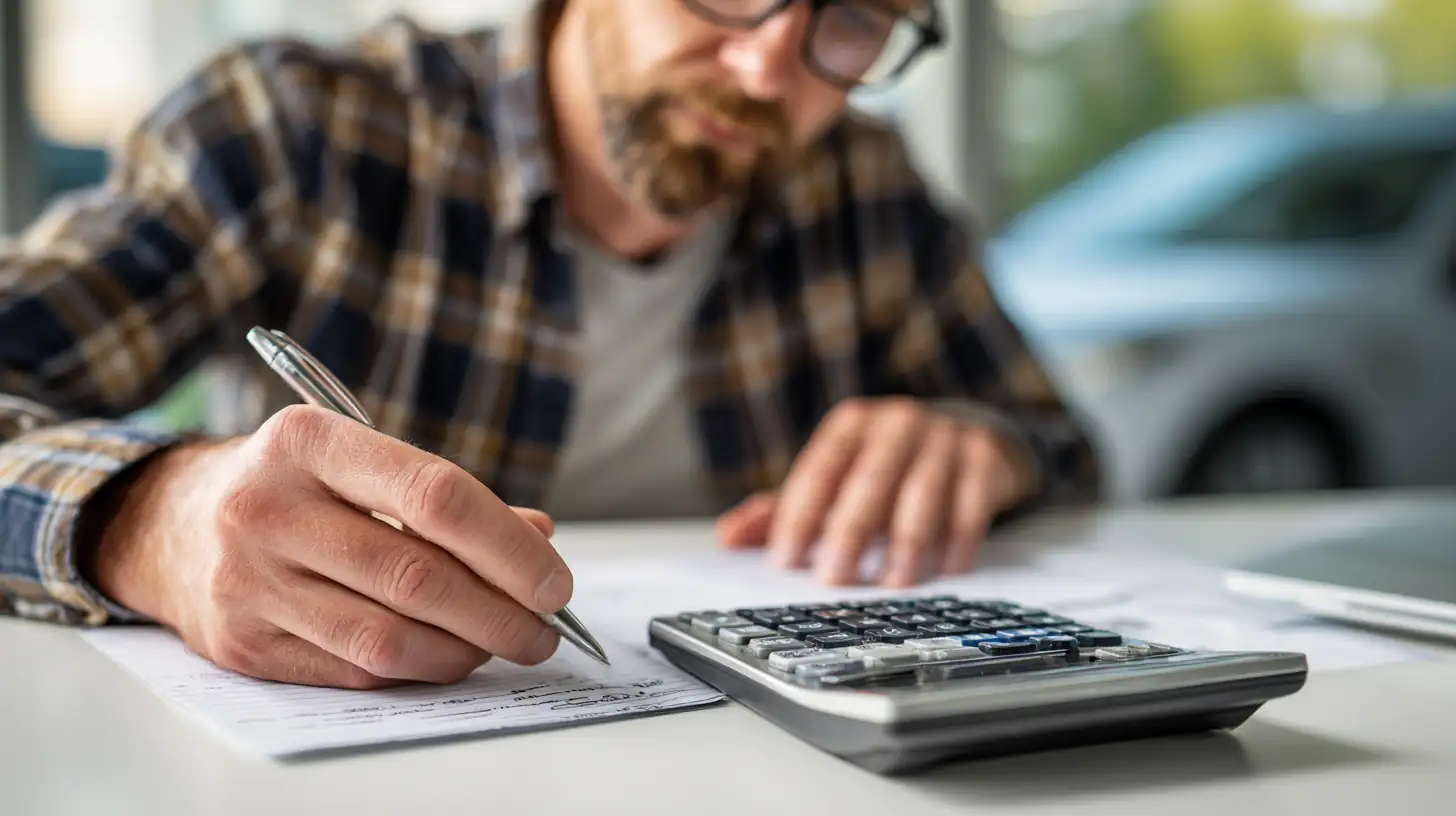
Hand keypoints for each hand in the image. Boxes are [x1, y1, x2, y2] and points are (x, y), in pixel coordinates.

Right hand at [88, 405, 571, 688]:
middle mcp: (267, 507)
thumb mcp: (357, 462)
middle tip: (546, 628)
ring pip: (389, 635)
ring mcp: (248, 580)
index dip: (508, 545)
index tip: (555, 580)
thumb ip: (445, 497)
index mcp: (307, 441)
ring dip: (468, 649)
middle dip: (502, 612)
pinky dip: (420, 667)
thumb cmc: (293, 487)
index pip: (435, 495)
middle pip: (418, 576)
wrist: (169, 526)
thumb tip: (538, 538)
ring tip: (508, 643)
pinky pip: (356, 668)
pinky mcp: (243, 644)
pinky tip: (449, 655)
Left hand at [716, 398, 1027, 586]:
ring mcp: (944, 437)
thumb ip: (782, 510)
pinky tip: (945, 570)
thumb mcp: (833, 481)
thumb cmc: (883, 469)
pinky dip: (957, 540)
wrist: (964, 436)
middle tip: (835, 579)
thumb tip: (727, 538)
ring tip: (893, 583)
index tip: (786, 560)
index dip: (800, 516)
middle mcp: (897, 422)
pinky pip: (972, 503)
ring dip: (906, 543)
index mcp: (851, 424)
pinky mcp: (984, 457)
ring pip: (923, 493)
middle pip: (869, 480)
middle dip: (850, 532)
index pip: (819, 469)